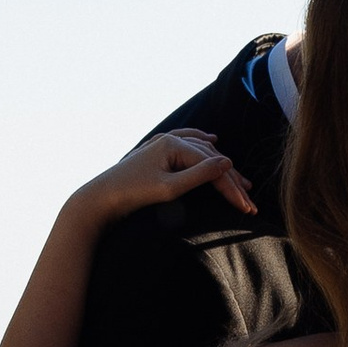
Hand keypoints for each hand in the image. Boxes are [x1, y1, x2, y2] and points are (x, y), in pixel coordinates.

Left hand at [65, 128, 254, 227]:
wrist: (99, 199)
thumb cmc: (132, 195)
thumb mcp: (169, 188)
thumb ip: (200, 175)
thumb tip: (228, 163)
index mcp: (173, 145)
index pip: (211, 166)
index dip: (230, 188)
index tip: (246, 206)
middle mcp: (169, 139)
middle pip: (209, 158)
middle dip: (230, 180)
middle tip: (248, 199)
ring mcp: (162, 144)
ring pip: (200, 151)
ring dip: (220, 164)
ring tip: (239, 178)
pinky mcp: (156, 152)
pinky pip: (185, 142)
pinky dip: (201, 142)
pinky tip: (211, 140)